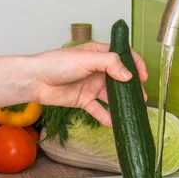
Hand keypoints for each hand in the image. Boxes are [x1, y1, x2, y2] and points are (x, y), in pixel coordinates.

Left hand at [31, 42, 147, 126]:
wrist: (35, 80)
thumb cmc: (56, 63)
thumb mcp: (86, 59)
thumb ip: (110, 64)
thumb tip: (128, 76)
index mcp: (99, 54)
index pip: (124, 56)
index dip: (136, 65)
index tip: (143, 77)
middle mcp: (97, 69)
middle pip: (120, 79)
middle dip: (132, 88)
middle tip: (141, 98)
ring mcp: (91, 85)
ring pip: (111, 96)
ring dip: (122, 104)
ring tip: (132, 112)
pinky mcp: (84, 100)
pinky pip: (99, 110)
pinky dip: (107, 117)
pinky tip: (115, 123)